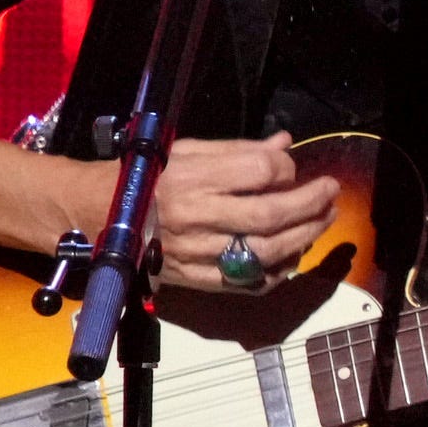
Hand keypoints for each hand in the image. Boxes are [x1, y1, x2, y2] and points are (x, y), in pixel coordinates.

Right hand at [133, 134, 338, 290]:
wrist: (97, 214)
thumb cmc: (146, 176)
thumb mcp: (186, 151)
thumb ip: (238, 150)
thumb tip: (285, 144)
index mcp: (190, 178)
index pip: (258, 172)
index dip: (286, 168)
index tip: (293, 167)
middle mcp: (193, 217)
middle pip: (270, 215)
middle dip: (310, 204)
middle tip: (330, 194)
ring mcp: (195, 253)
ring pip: (265, 252)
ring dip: (305, 236)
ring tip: (323, 220)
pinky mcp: (196, 280)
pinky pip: (248, 282)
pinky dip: (279, 270)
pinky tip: (293, 254)